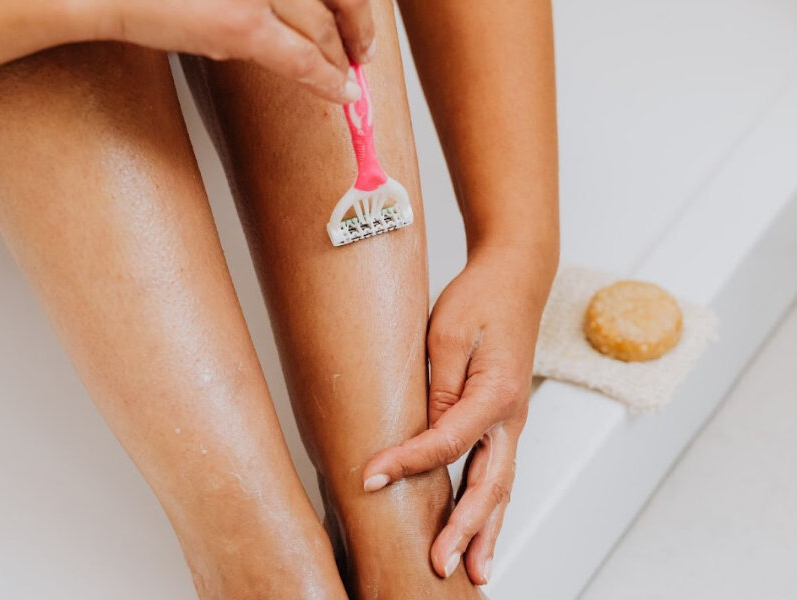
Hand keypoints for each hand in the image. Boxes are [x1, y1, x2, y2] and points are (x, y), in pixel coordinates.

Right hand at [106, 0, 374, 102]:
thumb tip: (296, 11)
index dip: (353, 4)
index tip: (358, 16)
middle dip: (356, 27)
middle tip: (362, 50)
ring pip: (321, 29)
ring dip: (340, 56)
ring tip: (346, 73)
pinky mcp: (244, 25)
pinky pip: (302, 59)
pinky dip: (327, 79)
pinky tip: (341, 92)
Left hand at [362, 245, 555, 584]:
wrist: (517, 277)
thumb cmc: (481, 298)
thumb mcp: (448, 333)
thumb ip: (439, 387)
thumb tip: (423, 434)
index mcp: (497, 393)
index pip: (448, 443)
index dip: (408, 463)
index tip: (370, 478)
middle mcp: (511, 416)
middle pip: (489, 484)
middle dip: (465, 529)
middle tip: (440, 565)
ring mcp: (511, 421)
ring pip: (501, 486)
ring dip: (486, 530)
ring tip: (474, 571)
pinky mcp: (503, 420)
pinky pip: (498, 471)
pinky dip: (490, 506)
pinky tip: (479, 529)